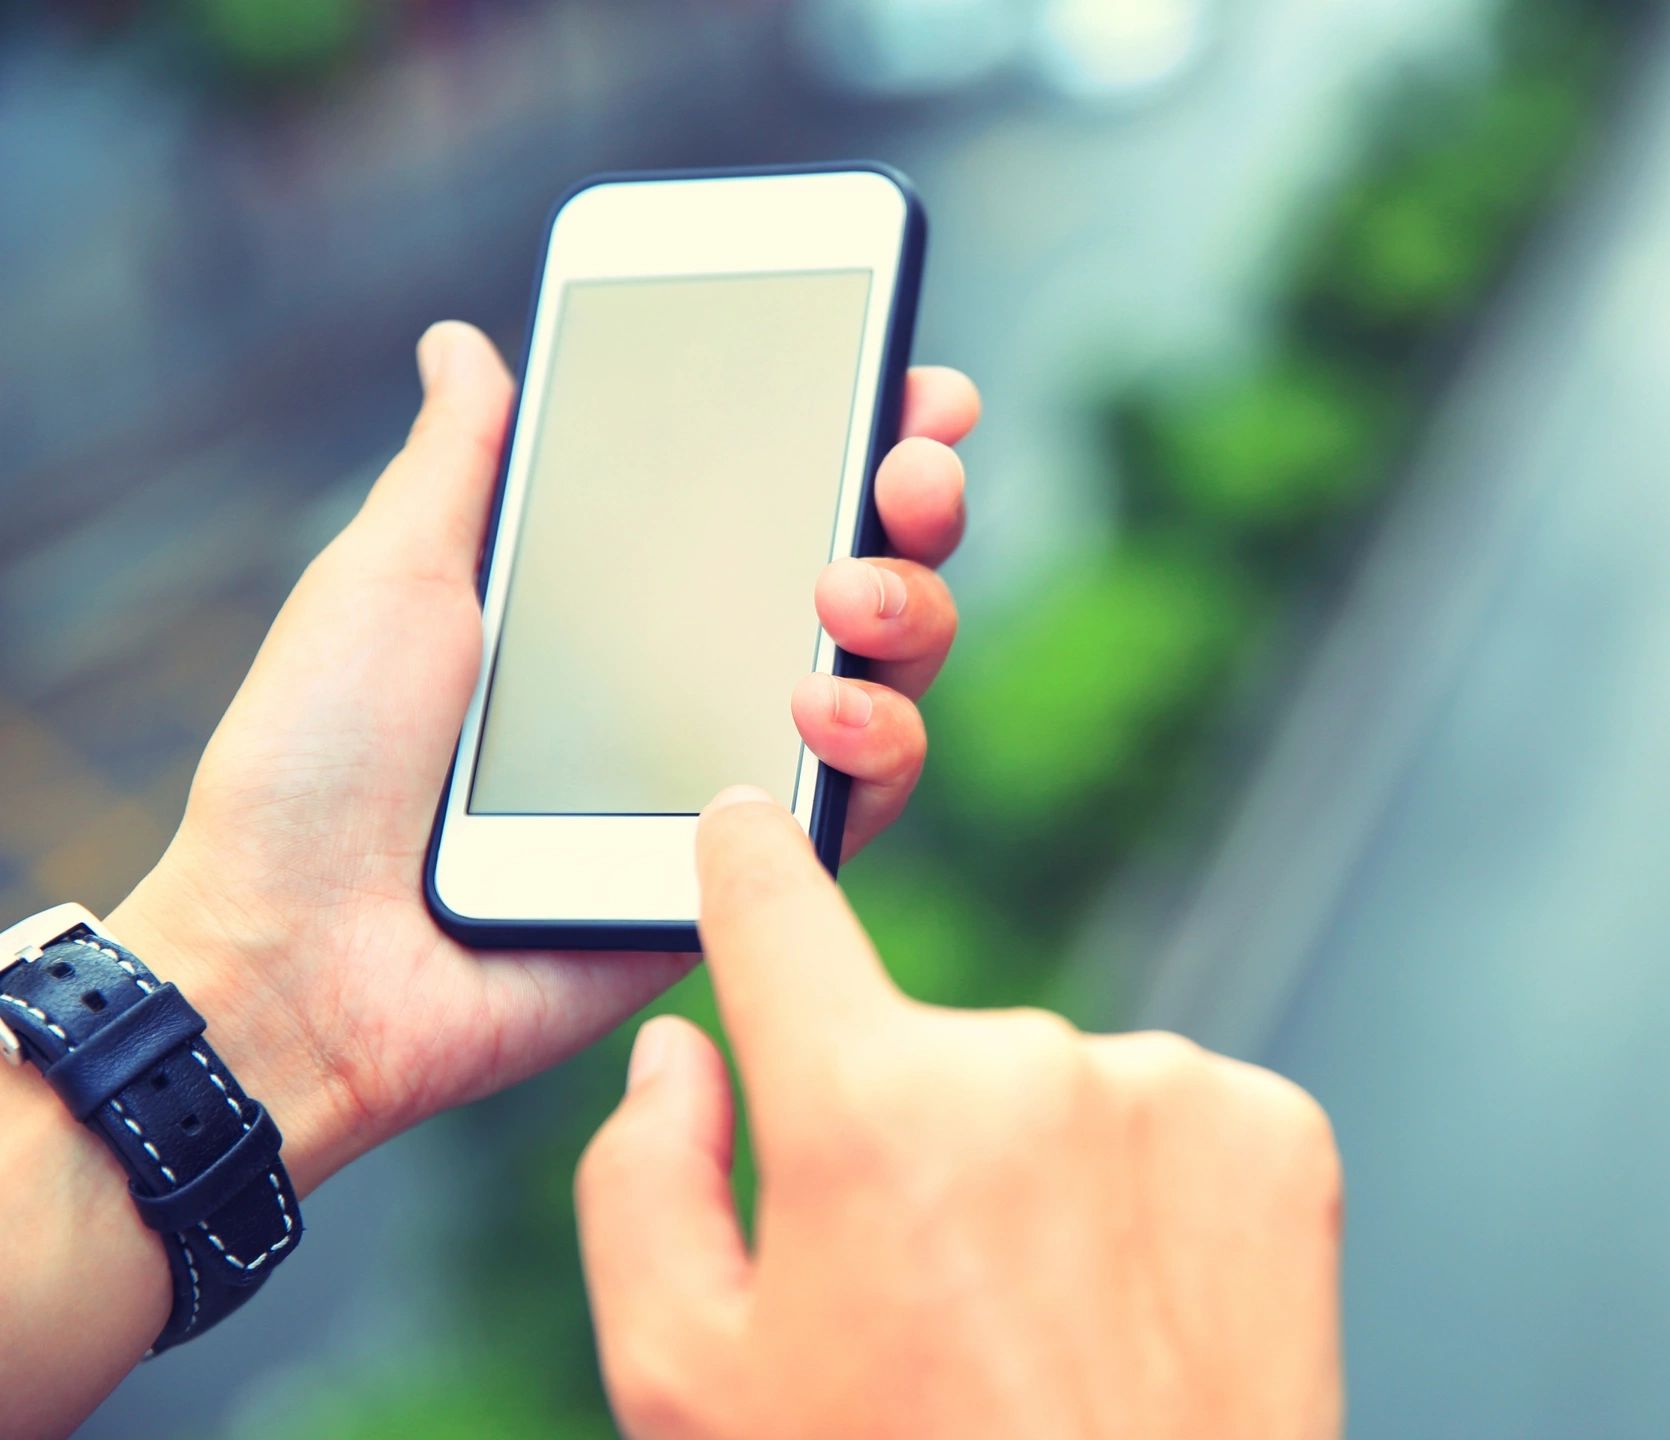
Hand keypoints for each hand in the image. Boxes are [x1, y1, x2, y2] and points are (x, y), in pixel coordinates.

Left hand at [105, 322, 978, 1192]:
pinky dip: (876, 741)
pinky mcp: (748, 873)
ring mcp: (732, 774)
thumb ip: (458, 464)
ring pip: (890, 680)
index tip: (911, 380)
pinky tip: (824, 706)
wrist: (298, 953)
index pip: (769, 497)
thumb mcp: (389, 577)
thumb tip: (462, 343)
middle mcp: (696, 677)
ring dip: (909, 613)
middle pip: (863, 574)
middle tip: (908, 470)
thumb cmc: (315, 766)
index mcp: (619, 600)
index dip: (856, 432)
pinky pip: (862, 803)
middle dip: (913, 502)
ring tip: (846, 595)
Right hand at [575, 790, 1344, 1439]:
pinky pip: (1170, 1119)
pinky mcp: (1277, 1131)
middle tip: (936, 1307)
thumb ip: (644, 1186)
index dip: (748, 864)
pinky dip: (1148, 1195)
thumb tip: (679, 1055)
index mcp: (868, 1112)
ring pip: (1055, 1092)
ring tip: (1050, 1333)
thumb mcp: (692, 1390)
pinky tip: (1138, 1311)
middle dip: (913, 1149)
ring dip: (1040, 1177)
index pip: (776, 910)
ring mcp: (1171, 1087)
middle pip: (924, 1054)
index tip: (749, 827)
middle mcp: (1030, 1064)